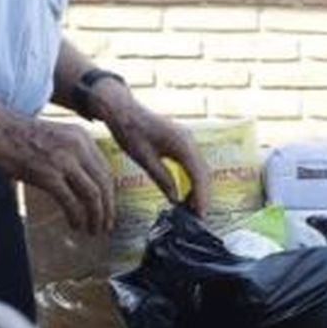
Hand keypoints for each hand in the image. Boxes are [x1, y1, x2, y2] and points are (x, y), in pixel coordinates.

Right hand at [0, 115, 114, 233]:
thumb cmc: (17, 135)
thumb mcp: (54, 138)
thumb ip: (70, 154)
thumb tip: (80, 183)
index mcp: (81, 136)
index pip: (105, 170)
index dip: (109, 194)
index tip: (107, 209)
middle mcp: (78, 146)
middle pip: (104, 184)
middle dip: (107, 209)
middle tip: (105, 226)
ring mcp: (64, 160)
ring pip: (92, 195)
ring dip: (95, 217)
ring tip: (93, 230)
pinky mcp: (48, 174)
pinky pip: (71, 201)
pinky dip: (77, 217)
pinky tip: (75, 225)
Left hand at [89, 82, 211, 215]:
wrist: (123, 110)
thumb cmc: (130, 131)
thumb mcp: (145, 159)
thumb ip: (163, 179)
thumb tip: (176, 199)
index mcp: (182, 144)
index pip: (198, 175)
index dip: (201, 197)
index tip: (200, 215)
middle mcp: (190, 140)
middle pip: (203, 173)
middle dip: (202, 195)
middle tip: (197, 217)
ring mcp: (187, 139)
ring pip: (200, 168)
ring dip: (198, 187)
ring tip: (191, 208)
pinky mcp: (182, 140)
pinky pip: (193, 162)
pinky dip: (192, 178)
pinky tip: (186, 191)